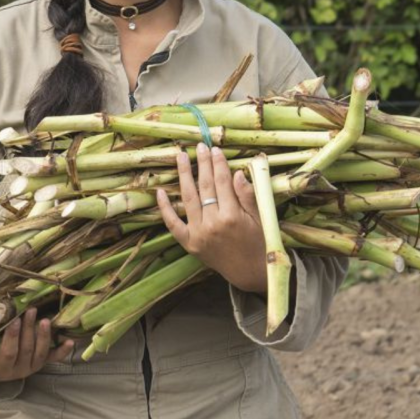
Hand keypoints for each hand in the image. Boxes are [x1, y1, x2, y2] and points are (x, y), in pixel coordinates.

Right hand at [0, 308, 73, 384]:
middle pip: (26, 349)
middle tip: (30, 311)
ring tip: (45, 320)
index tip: (13, 321)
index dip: (11, 338)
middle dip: (28, 330)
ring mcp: (32, 365)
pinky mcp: (42, 362)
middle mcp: (20, 369)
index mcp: (2, 369)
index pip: (8, 353)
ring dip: (45, 337)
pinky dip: (62, 351)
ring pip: (41, 353)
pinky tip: (70, 341)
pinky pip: (54, 358)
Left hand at [155, 144, 267, 293]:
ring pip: (188, 198)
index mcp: (232, 216)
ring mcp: (198, 234)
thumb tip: (237, 172)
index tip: (215, 149)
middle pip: (205, 186)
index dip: (218, 164)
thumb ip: (247, 196)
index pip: (222, 182)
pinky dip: (165, 208)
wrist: (249, 272)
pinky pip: (173, 224)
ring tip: (180, 157)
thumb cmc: (258, 243)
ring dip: (183, 175)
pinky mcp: (189, 243)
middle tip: (199, 146)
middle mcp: (213, 223)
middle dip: (202, 164)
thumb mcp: (260, 218)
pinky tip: (160, 191)